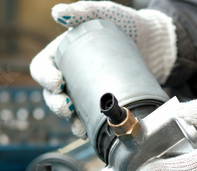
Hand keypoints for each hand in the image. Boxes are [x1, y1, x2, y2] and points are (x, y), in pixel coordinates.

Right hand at [29, 1, 176, 136]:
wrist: (154, 44)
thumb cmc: (127, 23)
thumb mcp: (106, 13)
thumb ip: (84, 10)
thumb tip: (58, 13)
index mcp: (61, 53)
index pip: (42, 68)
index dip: (45, 78)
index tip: (58, 83)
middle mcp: (69, 74)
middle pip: (52, 95)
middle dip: (56, 105)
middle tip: (68, 109)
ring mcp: (84, 90)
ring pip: (68, 111)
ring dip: (70, 122)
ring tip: (79, 127)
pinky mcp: (99, 102)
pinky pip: (87, 119)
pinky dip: (86, 128)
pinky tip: (89, 133)